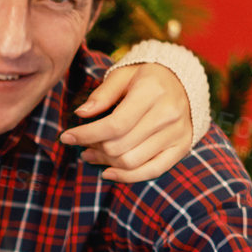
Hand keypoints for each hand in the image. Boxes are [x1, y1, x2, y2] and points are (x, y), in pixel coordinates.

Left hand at [60, 62, 193, 182]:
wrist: (184, 82)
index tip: (67, 137)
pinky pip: (152, 171)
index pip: (114, 124)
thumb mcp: (123, 75)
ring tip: (91, 155)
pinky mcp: (181, 148)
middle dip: (94, 148)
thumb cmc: (146, 78)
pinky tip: (108, 172)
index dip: (86, 135)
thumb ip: (102, 94)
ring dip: (105, 163)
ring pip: (132, 161)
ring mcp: (177, 133)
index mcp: (152, 92)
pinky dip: (127, 177)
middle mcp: (168, 114)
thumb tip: (81, 114)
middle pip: (120, 145)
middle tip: (82, 146)